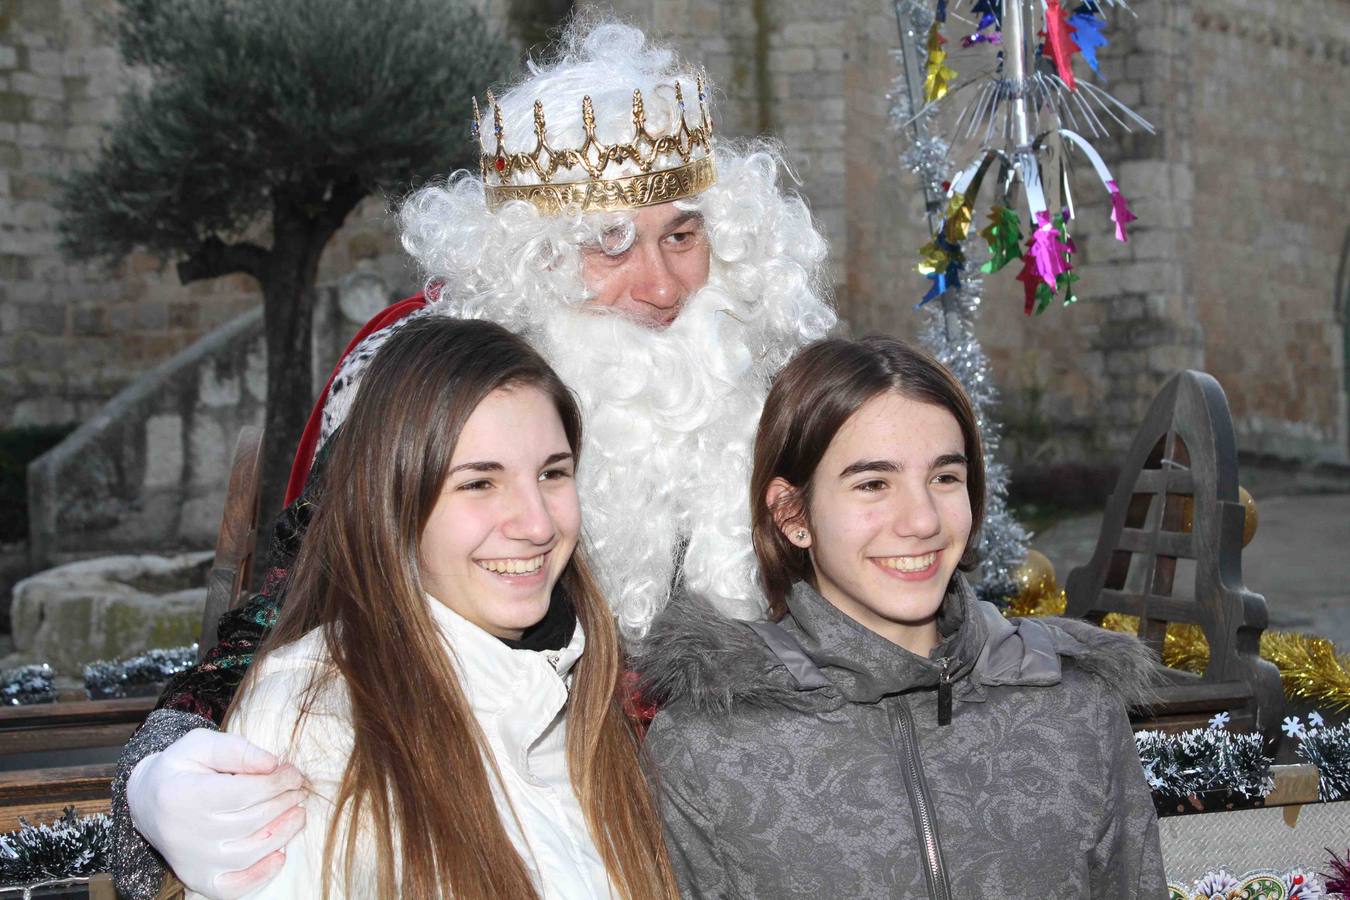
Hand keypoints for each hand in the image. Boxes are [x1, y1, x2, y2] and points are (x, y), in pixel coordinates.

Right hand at [127, 728, 306, 898]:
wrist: (148, 804)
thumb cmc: (180, 768)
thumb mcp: (200, 744)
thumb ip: (236, 750)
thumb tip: (273, 763)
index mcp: (184, 796)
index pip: (244, 792)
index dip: (278, 782)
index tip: (294, 772)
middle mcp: (186, 834)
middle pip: (253, 820)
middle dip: (285, 802)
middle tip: (300, 789)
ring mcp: (193, 862)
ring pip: (251, 852)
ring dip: (284, 832)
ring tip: (298, 812)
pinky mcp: (199, 880)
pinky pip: (235, 887)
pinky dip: (262, 874)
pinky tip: (280, 853)